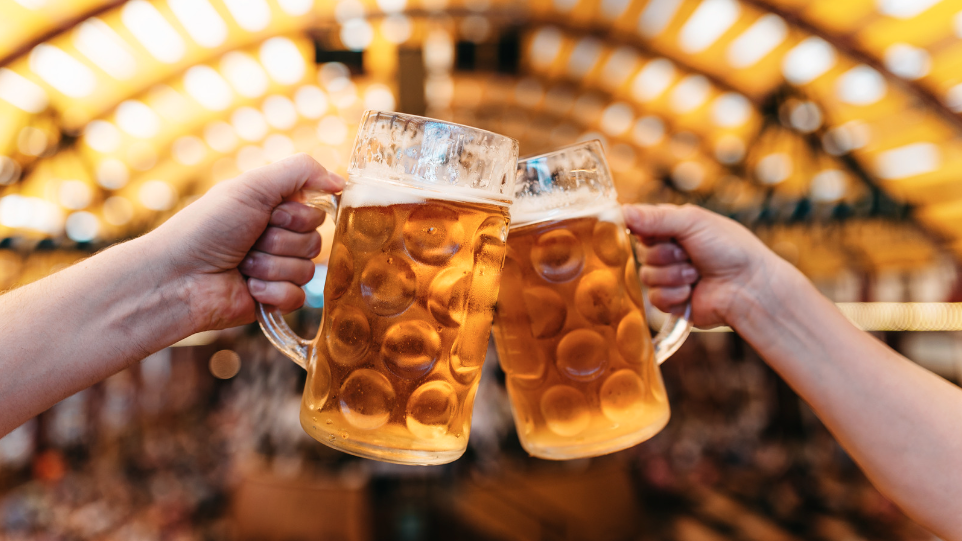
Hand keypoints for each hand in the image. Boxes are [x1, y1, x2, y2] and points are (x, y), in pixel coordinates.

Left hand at [151, 154, 344, 331]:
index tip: (267, 215)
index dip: (295, 217)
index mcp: (275, 209)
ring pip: (307, 271)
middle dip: (280, 243)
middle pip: (315, 242)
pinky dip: (273, 293)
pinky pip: (299, 297)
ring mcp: (276, 270)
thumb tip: (342, 182)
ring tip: (242, 266)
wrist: (177, 277)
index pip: (316, 213)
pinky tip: (248, 289)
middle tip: (248, 242)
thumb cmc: (207, 227)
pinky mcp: (274, 300)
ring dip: (271, 267)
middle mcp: (278, 238)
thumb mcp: (252, 186)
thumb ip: (301, 171)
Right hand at [623, 204, 791, 328]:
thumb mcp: (692, 222)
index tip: (655, 233)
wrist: (751, 286)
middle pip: (641, 253)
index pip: (638, 226)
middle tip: (690, 254)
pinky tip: (693, 291)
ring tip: (697, 273)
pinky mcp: (671, 302)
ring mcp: (669, 278)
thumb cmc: (730, 248)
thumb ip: (655, 217)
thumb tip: (622, 211)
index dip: (643, 230)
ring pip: (647, 277)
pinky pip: (655, 298)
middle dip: (666, 255)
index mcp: (671, 228)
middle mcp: (667, 252)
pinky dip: (675, 294)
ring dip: (674, 275)